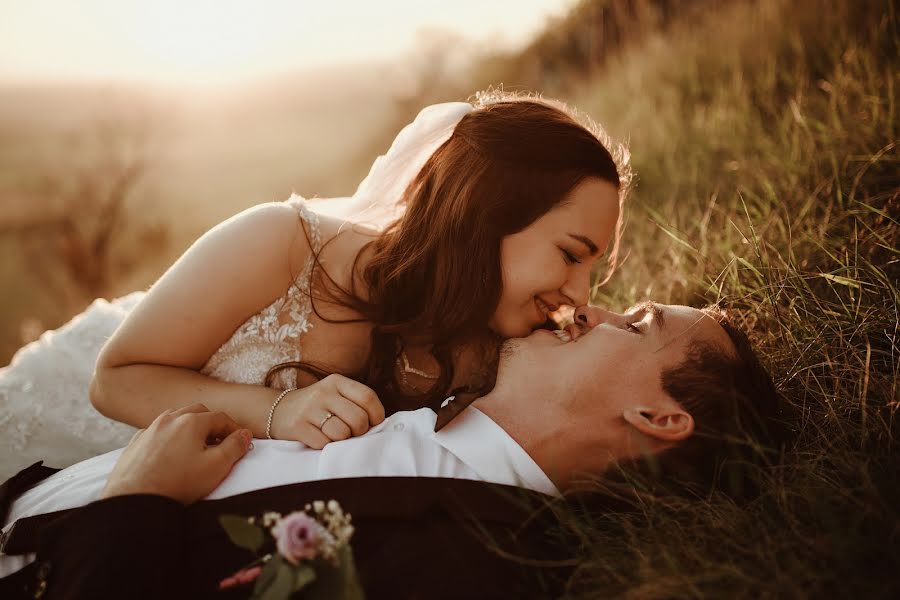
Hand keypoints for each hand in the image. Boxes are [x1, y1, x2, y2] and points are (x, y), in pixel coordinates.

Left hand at [101, 403, 252, 504]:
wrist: (134, 499)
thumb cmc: (177, 484)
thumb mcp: (216, 467)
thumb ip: (234, 447)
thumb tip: (244, 434)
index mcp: (191, 421)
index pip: (221, 417)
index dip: (235, 429)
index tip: (242, 441)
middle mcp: (170, 419)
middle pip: (198, 412)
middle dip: (212, 423)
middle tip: (220, 441)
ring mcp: (150, 430)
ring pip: (175, 418)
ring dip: (190, 427)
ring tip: (196, 446)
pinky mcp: (136, 444)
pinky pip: (157, 432)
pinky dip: (169, 437)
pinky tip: (171, 453)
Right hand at [271, 374, 384, 448]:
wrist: (279, 410)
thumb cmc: (317, 406)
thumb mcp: (336, 395)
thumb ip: (356, 403)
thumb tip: (380, 424)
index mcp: (337, 381)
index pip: (368, 397)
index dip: (376, 415)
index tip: (373, 423)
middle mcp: (323, 392)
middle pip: (358, 418)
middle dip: (360, 431)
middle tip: (351, 432)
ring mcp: (309, 409)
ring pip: (342, 433)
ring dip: (342, 439)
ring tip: (334, 434)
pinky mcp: (298, 426)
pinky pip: (323, 443)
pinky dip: (325, 445)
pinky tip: (319, 437)